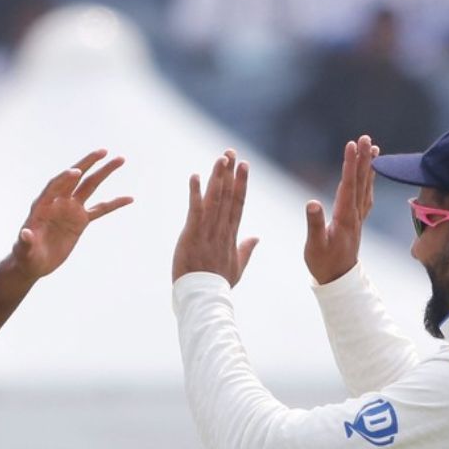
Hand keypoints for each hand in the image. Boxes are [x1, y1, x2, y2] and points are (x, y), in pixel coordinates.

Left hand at [10, 150, 132, 279]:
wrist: (34, 263)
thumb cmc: (26, 256)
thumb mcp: (24, 251)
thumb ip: (25, 242)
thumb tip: (25, 234)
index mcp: (42, 205)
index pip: (54, 186)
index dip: (64, 178)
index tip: (76, 171)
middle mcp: (58, 202)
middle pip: (75, 178)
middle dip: (88, 163)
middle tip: (103, 151)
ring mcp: (71, 209)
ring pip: (90, 187)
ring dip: (104, 172)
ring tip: (120, 159)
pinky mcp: (81, 221)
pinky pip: (100, 210)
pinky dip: (114, 204)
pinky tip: (129, 198)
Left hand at [172, 150, 258, 285]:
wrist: (203, 297)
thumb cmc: (218, 284)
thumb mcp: (237, 267)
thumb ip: (246, 250)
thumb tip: (256, 238)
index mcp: (231, 235)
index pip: (238, 204)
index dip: (241, 183)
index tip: (244, 165)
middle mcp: (221, 229)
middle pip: (229, 196)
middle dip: (230, 173)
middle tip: (231, 152)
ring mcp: (207, 231)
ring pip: (215, 199)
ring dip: (217, 177)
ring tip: (220, 158)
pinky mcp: (192, 234)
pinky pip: (194, 210)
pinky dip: (195, 193)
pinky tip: (195, 177)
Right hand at [304, 134, 379, 284]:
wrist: (338, 280)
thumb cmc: (323, 263)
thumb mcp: (314, 245)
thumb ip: (314, 224)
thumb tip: (312, 202)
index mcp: (344, 217)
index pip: (347, 185)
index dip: (350, 164)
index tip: (352, 144)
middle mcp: (355, 214)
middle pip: (360, 181)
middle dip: (363, 158)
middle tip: (365, 138)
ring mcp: (358, 218)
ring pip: (365, 187)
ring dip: (369, 167)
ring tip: (374, 149)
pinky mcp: (357, 222)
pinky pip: (366, 196)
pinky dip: (369, 182)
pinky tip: (370, 175)